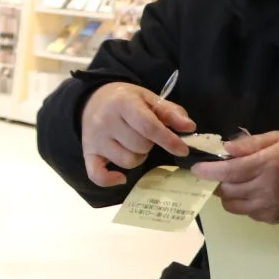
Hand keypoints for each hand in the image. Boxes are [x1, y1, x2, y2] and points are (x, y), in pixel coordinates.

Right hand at [79, 81, 193, 186]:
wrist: (92, 100)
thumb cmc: (126, 100)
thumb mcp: (149, 98)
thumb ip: (171, 112)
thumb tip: (190, 127)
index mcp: (123, 104)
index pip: (148, 127)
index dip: (168, 140)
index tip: (183, 150)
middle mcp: (105, 121)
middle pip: (140, 146)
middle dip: (150, 144)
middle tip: (146, 136)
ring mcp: (95, 139)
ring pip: (127, 161)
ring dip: (137, 157)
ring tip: (134, 146)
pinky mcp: (88, 153)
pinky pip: (97, 175)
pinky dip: (110, 179)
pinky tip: (120, 178)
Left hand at [198, 132, 278, 223]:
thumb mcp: (277, 138)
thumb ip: (250, 142)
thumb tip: (225, 148)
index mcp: (267, 165)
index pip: (228, 172)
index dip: (208, 171)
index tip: (196, 168)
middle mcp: (266, 188)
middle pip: (226, 190)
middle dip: (217, 182)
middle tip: (219, 174)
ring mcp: (268, 206)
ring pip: (231, 204)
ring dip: (227, 194)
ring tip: (236, 184)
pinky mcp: (270, 217)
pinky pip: (244, 212)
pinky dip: (242, 204)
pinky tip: (251, 193)